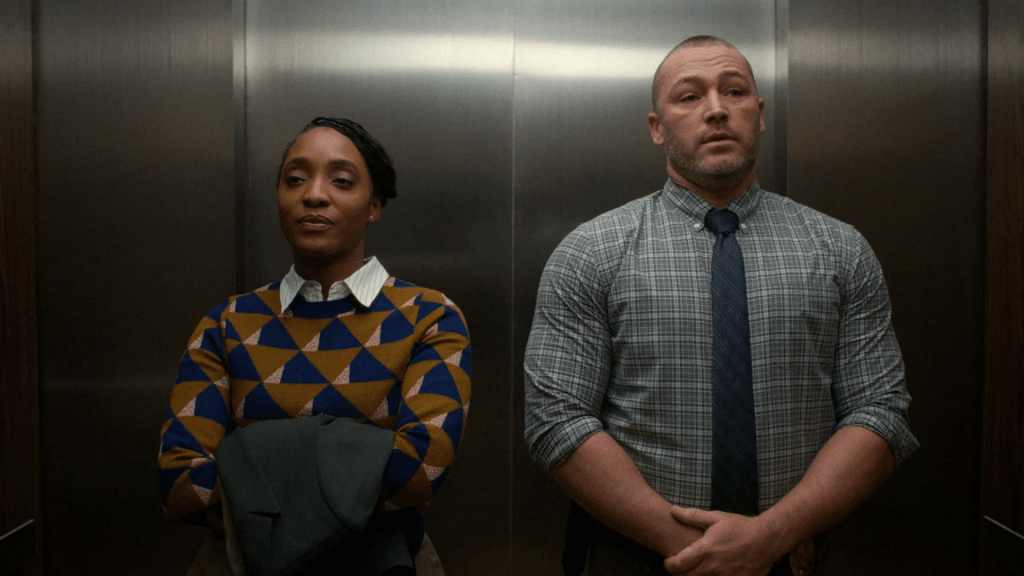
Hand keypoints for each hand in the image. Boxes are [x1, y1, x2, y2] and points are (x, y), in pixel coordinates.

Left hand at [663, 506, 778, 575]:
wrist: (767, 539)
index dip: (669, 565)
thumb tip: (673, 510)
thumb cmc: (740, 527)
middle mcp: (713, 567)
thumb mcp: (716, 517)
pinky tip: (711, 574)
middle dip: (679, 574)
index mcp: (706, 550)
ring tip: (695, 570)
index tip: (669, 562)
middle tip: (680, 568)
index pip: (678, 564)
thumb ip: (692, 516)